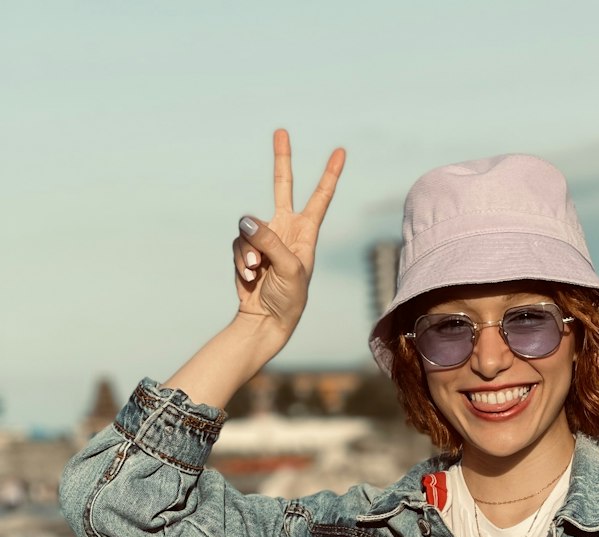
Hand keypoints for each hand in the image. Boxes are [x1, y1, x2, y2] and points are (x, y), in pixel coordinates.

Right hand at [232, 130, 345, 346]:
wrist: (267, 321)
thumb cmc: (289, 299)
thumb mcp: (288, 270)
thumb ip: (268, 241)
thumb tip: (245, 218)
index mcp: (305, 234)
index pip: (320, 198)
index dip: (330, 175)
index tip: (341, 152)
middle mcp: (285, 230)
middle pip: (283, 187)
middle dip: (282, 160)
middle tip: (282, 131)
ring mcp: (264, 238)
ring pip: (248, 226)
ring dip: (248, 250)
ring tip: (255, 271)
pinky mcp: (245, 249)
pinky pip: (237, 243)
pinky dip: (239, 259)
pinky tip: (248, 276)